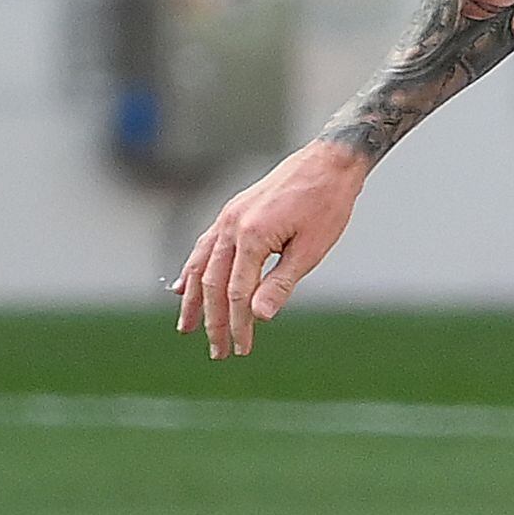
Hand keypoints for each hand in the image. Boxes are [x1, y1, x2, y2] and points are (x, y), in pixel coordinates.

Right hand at [176, 138, 368, 360]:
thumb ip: (281, 283)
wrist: (329, 162)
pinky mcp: (232, 212)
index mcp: (252, 236)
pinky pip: (204, 246)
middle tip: (217, 352)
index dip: (238, 325)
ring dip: (193, 300)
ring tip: (186, 327)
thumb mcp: (310, 250)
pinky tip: (184, 286)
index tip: (242, 349)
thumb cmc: (326, 205)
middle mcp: (231, 226)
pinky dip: (192, 269)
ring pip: (200, 265)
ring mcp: (228, 217)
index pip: (237, 294)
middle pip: (212, 284)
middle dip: (213, 321)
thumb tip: (258, 317)